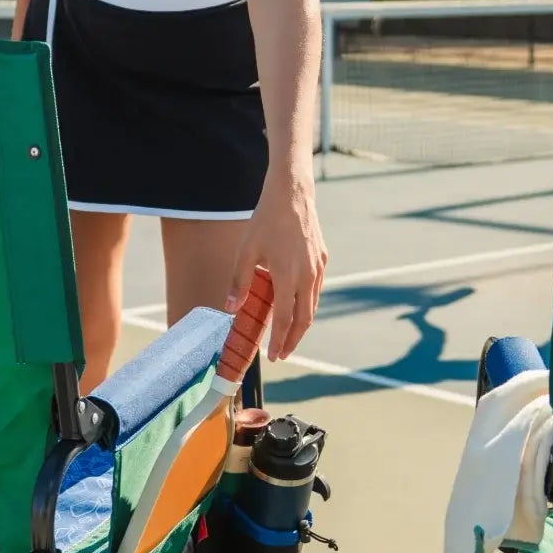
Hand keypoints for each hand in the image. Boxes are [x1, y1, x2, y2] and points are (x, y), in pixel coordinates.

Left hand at [227, 167, 327, 362]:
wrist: (292, 195)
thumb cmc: (265, 221)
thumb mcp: (245, 251)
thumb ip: (239, 282)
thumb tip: (231, 309)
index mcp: (287, 276)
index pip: (285, 319)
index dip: (280, 341)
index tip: (274, 356)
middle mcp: (307, 276)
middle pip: (304, 319)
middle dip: (294, 340)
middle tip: (282, 354)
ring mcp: (317, 268)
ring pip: (312, 305)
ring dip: (301, 324)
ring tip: (288, 336)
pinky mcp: (322, 259)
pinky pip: (315, 289)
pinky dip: (306, 304)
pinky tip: (296, 306)